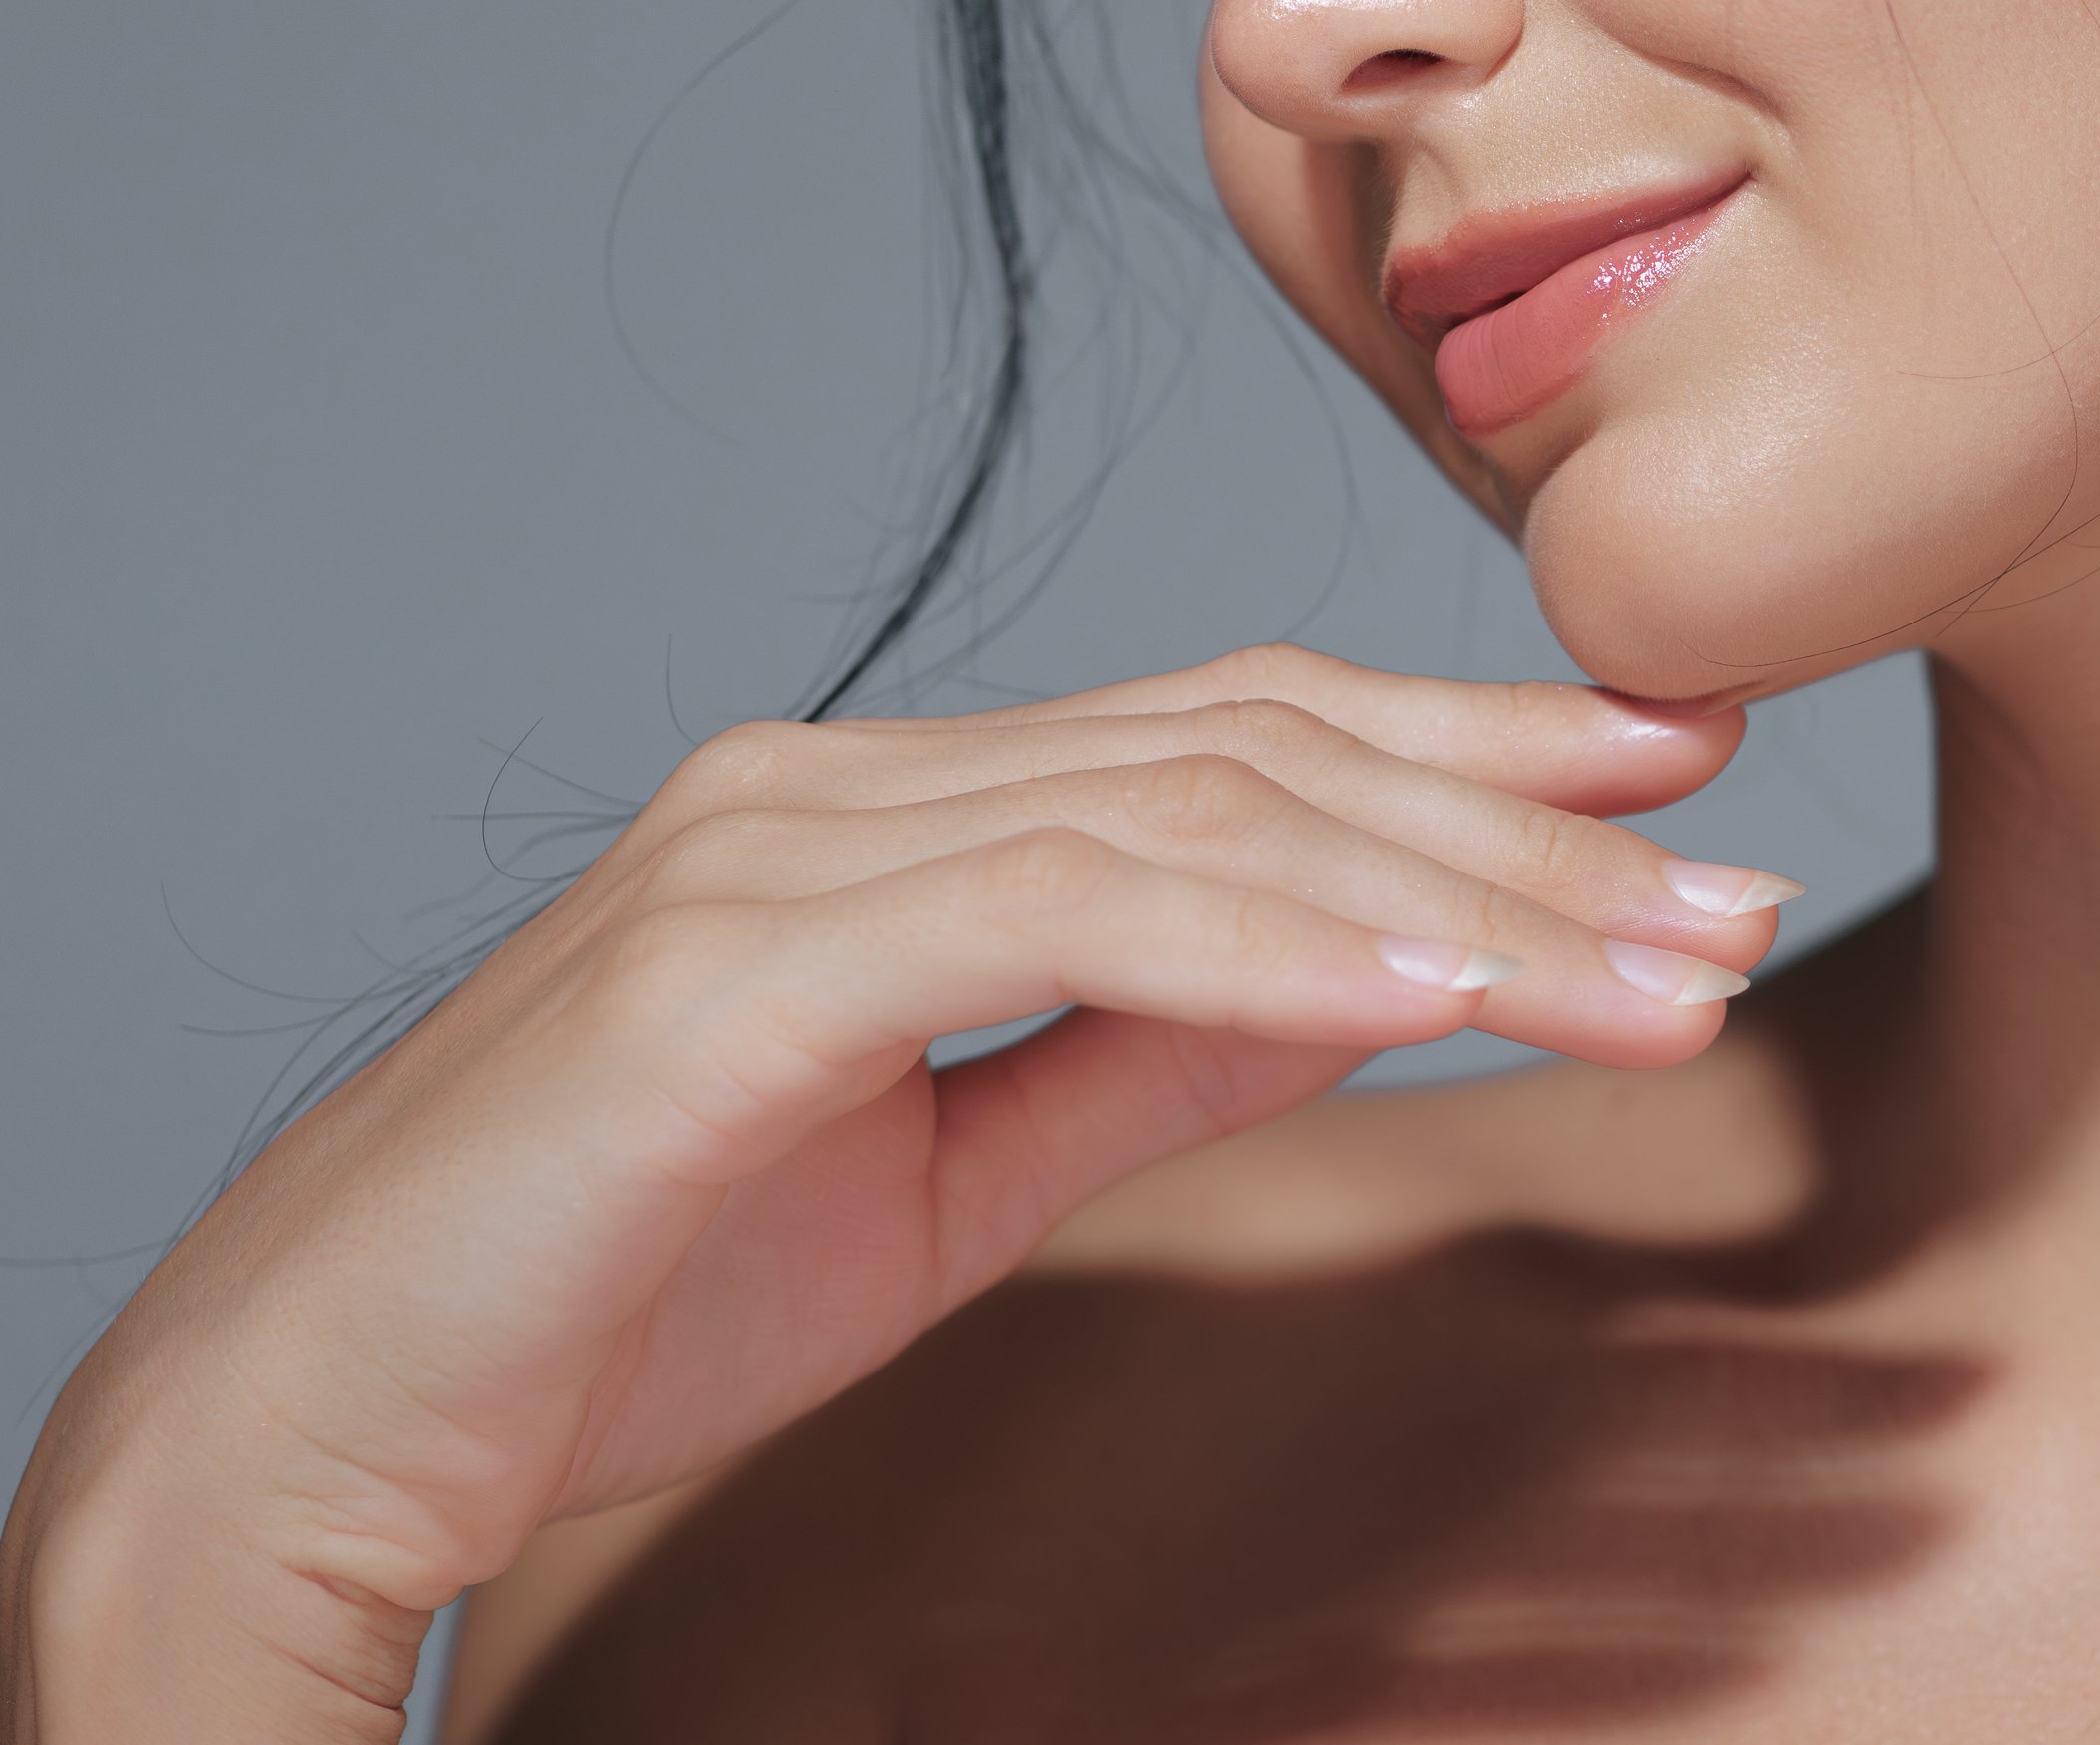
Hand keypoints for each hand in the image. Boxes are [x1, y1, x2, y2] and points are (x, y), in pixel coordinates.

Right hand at [1, 646, 1784, 1739]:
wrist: (315, 1413)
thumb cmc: (614, 1292)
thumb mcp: (954, 1168)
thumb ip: (1146, 1044)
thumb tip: (1366, 973)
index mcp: (896, 813)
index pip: (1231, 734)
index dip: (1465, 742)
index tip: (1669, 778)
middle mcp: (844, 779)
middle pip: (1246, 747)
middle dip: (1513, 808)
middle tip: (1735, 869)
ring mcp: (781, 845)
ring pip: (1187, 811)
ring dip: (1445, 884)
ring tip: (1657, 955)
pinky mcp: (729, 961)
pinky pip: (1049, 917)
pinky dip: (1254, 949)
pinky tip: (1428, 987)